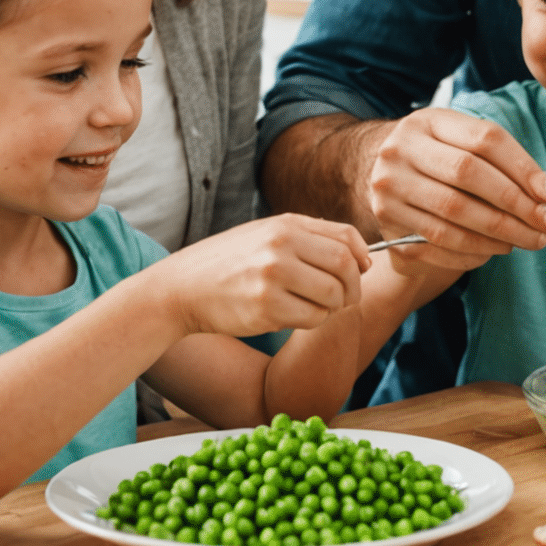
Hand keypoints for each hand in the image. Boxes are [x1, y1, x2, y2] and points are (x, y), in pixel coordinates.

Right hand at [146, 215, 371, 337]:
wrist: (182, 288)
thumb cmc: (230, 262)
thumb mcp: (265, 234)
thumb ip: (308, 238)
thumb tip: (360, 256)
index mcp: (285, 225)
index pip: (346, 236)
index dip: (363, 255)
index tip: (362, 270)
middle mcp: (281, 246)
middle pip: (345, 266)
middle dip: (354, 286)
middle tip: (346, 298)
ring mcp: (273, 277)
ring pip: (333, 295)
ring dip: (333, 306)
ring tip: (315, 306)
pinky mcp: (266, 308)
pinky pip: (312, 318)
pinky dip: (313, 320)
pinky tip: (295, 316)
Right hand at [368, 108, 545, 272]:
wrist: (380, 173)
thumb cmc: (438, 157)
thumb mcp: (460, 140)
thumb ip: (500, 160)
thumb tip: (542, 198)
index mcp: (428, 122)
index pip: (485, 139)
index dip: (522, 168)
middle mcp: (401, 151)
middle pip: (468, 176)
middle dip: (515, 205)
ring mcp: (390, 189)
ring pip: (454, 216)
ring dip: (499, 235)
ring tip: (527, 240)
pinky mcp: (388, 224)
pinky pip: (437, 244)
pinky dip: (473, 252)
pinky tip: (495, 251)